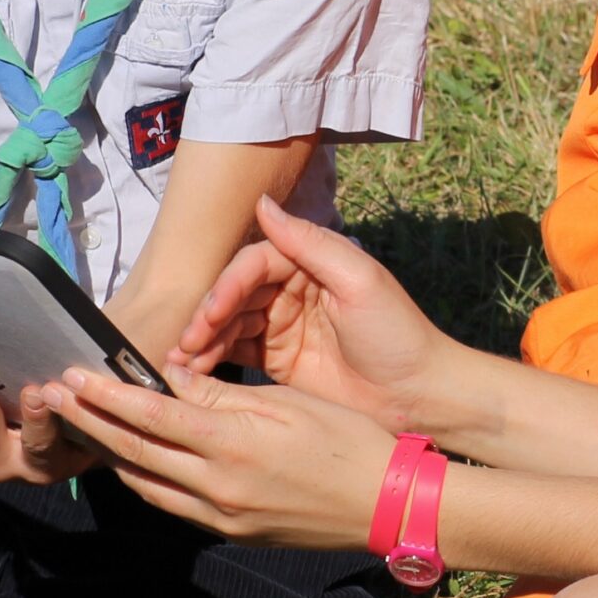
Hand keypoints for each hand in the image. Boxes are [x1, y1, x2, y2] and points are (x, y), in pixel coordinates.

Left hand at [47, 363, 390, 547]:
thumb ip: (220, 394)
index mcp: (232, 445)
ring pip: (146, 484)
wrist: (387, 504)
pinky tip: (134, 461)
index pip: (152, 415)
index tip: (72, 375)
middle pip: (135, 451)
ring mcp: (221, 516)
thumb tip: (167, 378)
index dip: (106, 395)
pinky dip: (145, 479)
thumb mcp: (287, 402)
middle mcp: (217, 486)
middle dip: (91, 422)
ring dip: (110, 454)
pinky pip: (172, 505)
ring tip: (84, 426)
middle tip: (54, 397)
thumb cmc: (348, 439)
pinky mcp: (231, 532)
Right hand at [171, 196, 455, 433]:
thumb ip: (310, 243)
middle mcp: (291, 288)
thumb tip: (261, 202)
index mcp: (312, 262)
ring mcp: (282, 325)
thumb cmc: (397, 333)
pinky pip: (235, 352)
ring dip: (203, 340)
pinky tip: (190, 373)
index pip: (255, 263)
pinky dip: (211, 359)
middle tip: (185, 344)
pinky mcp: (277, 359)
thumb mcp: (359, 281)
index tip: (212, 312)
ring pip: (229, 324)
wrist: (418, 395)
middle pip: (235, 293)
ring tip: (179, 363)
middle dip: (207, 316)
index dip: (228, 286)